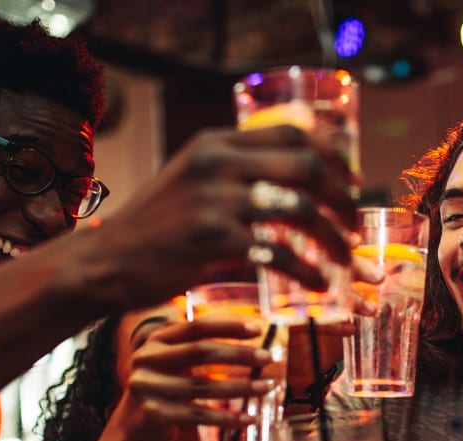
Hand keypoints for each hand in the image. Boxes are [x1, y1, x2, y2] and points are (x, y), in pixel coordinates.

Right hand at [63, 124, 359, 314]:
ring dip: (333, 240)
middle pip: (305, 167)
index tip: (353, 185)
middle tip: (354, 226)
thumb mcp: (194, 183)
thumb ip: (238, 175)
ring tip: (345, 261)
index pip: (292, 132)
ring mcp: (214, 199)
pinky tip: (318, 286)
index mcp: (216, 143)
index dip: (332, 157)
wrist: (108, 262)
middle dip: (342, 199)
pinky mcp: (212, 239)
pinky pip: (278, 252)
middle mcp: (216, 162)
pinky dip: (306, 272)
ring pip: (299, 210)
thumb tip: (299, 186)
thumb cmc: (159, 230)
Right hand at [109, 315, 274, 440]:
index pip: (196, 326)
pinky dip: (227, 418)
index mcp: (155, 340)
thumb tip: (251, 338)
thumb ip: (199, 349)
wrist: (134, 428)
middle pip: (201, 351)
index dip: (227, 325)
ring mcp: (146, 387)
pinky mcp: (153, 414)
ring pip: (203, 386)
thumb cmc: (165, 390)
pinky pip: (199, 416)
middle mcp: (146, 359)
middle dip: (239, 354)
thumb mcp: (174, 362)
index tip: (258, 329)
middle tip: (268, 357)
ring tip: (266, 387)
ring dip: (241, 387)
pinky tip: (248, 418)